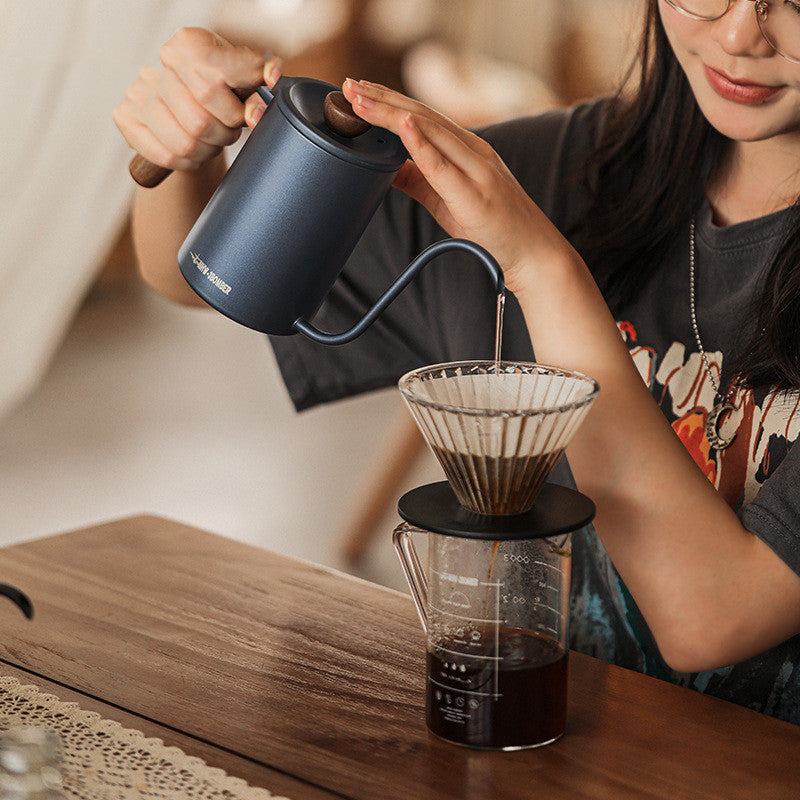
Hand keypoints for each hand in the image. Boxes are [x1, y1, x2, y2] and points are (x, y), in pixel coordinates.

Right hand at [113, 27, 281, 171]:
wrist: (182, 112)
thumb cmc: (217, 94)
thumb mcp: (241, 79)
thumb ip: (258, 74)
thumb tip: (272, 75)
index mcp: (188, 45)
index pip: (216, 71)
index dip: (240, 101)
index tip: (256, 114)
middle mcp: (158, 66)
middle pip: (202, 115)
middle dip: (225, 132)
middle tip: (230, 131)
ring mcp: (138, 92)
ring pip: (186, 140)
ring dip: (208, 149)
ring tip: (212, 141)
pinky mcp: (125, 116)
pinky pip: (167, 155)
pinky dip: (189, 161)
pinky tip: (194, 152)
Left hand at [341, 79, 577, 294]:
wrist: (534, 253)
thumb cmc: (494, 228)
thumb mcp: (448, 199)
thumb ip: (419, 179)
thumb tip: (386, 165)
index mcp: (468, 149)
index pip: (423, 116)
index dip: (389, 100)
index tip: (357, 90)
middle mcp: (474, 151)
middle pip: (422, 115)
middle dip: (382, 99)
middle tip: (348, 86)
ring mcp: (478, 170)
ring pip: (431, 131)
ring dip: (392, 114)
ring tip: (361, 101)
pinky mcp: (476, 195)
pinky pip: (444, 166)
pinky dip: (422, 143)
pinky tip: (404, 125)